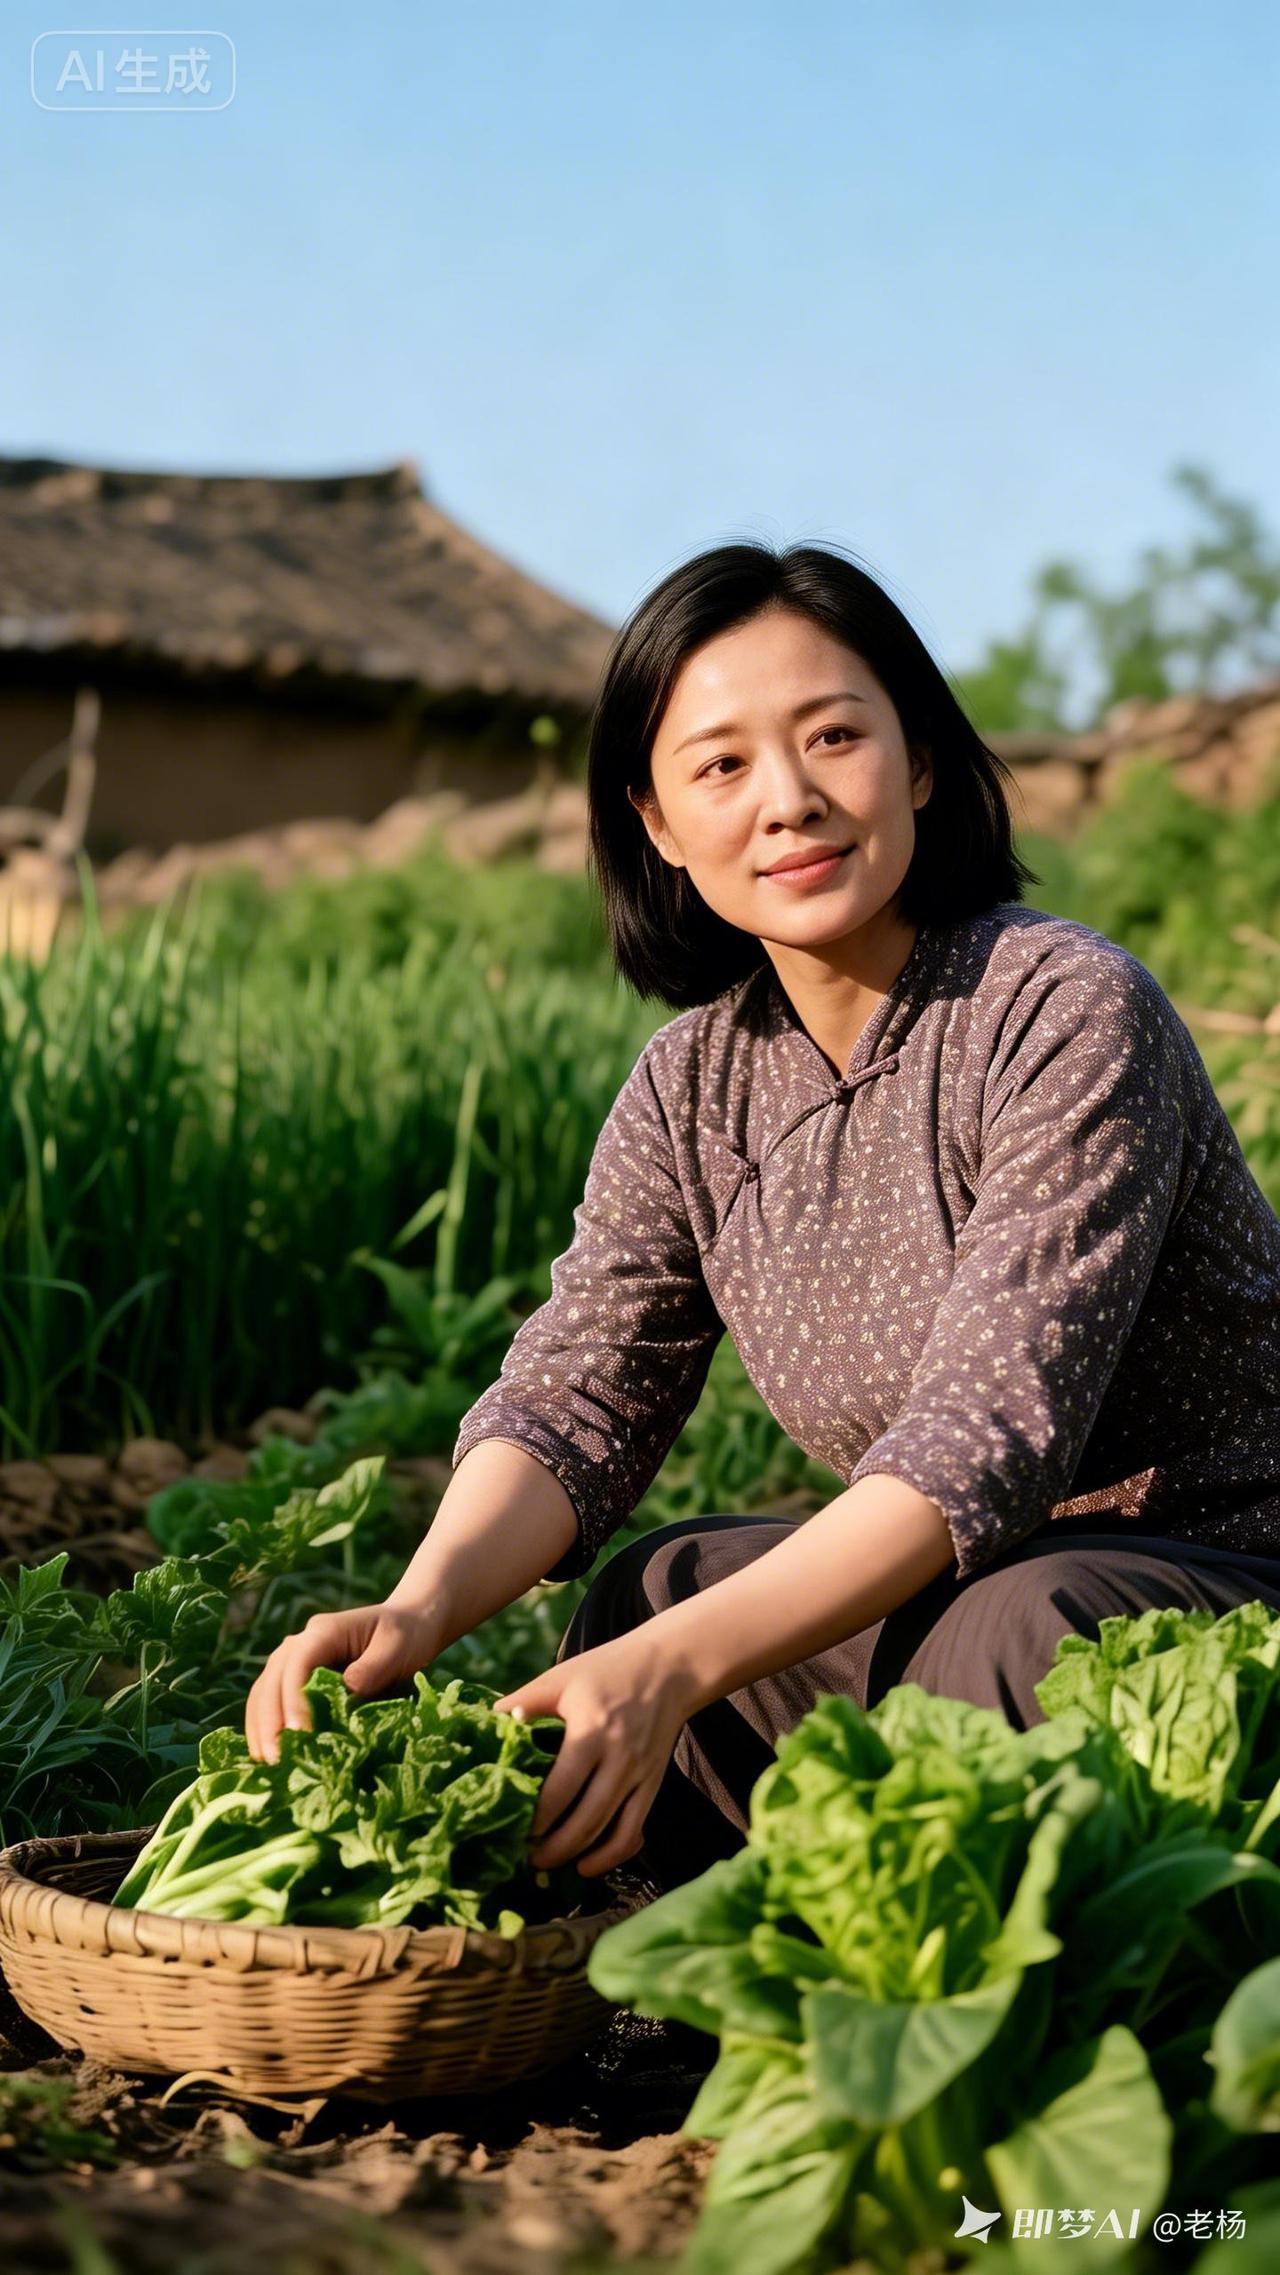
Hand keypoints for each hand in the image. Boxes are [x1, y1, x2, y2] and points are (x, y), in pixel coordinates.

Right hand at [244, 1600, 442, 1762]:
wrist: (407, 1627)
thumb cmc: (405, 1636)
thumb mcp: (397, 1646)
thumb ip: (373, 1666)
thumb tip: (347, 1689)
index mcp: (323, 1632)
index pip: (297, 1664)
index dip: (293, 1699)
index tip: (300, 1733)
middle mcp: (299, 1644)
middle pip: (272, 1681)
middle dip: (270, 1721)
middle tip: (275, 1759)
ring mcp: (293, 1663)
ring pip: (263, 1693)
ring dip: (260, 1728)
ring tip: (266, 1764)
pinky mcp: (295, 1682)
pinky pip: (271, 1703)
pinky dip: (265, 1728)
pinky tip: (266, 1755)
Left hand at [495, 1632, 697, 1879]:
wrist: (669, 1667)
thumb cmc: (607, 1669)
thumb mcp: (561, 1677)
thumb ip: (524, 1701)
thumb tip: (488, 1724)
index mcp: (592, 1730)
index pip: (561, 1788)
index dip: (536, 1817)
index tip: (513, 1828)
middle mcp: (620, 1758)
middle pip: (585, 1820)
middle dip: (552, 1848)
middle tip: (525, 1857)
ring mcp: (640, 1775)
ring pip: (610, 1833)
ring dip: (577, 1855)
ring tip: (548, 1863)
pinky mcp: (653, 1785)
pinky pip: (634, 1832)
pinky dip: (612, 1855)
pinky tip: (589, 1864)